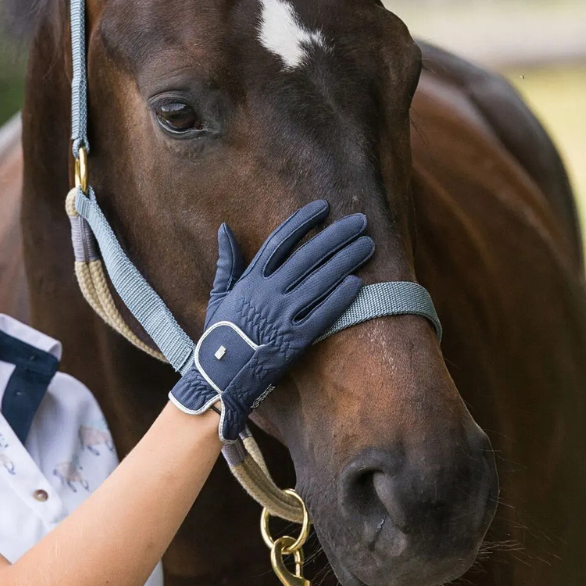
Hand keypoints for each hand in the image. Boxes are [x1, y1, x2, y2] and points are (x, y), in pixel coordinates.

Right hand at [169, 201, 373, 439]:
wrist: (220, 377)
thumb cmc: (220, 336)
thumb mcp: (218, 295)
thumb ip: (227, 262)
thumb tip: (224, 229)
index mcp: (250, 280)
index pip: (281, 240)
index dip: (304, 221)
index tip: (324, 207)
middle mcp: (267, 294)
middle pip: (308, 256)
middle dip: (336, 236)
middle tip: (360, 223)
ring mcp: (282, 317)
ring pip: (320, 281)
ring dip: (346, 261)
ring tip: (367, 246)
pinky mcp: (295, 341)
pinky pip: (323, 314)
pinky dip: (341, 298)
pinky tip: (358, 283)